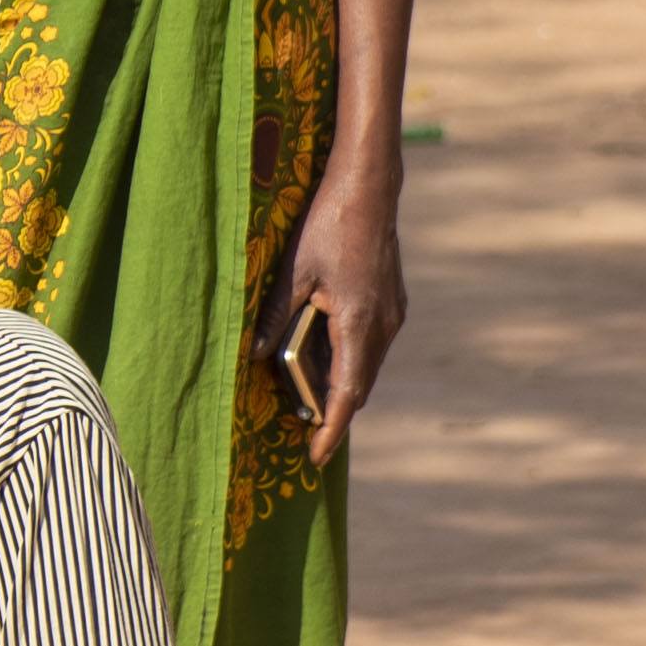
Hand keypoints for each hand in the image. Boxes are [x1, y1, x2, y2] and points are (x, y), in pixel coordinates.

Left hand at [272, 159, 404, 464]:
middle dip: (333, 415)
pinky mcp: (390, 302)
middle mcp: (383, 324)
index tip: (317, 457)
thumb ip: (274, 317)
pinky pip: (369, 345)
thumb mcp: (292, 272)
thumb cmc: (326, 226)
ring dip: (340, 387)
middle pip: (358, 385)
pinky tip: (322, 363)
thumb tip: (252, 356)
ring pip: (366, 366)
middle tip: (308, 441)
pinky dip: (347, 362)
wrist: (368, 189)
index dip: (331, 428)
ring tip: (309, 408)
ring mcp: (392, 313)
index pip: (347, 391)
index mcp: (359, 321)